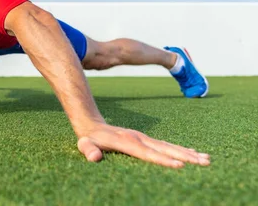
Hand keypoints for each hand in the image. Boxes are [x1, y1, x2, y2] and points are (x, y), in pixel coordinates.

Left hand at [77, 123, 210, 167]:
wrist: (92, 125)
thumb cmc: (89, 140)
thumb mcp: (85, 145)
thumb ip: (88, 151)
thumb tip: (94, 157)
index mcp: (126, 142)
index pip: (148, 153)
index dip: (163, 160)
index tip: (180, 166)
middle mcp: (139, 138)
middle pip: (165, 149)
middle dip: (185, 156)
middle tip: (205, 163)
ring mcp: (143, 137)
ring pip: (169, 146)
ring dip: (188, 153)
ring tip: (206, 159)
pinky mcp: (146, 139)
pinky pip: (166, 145)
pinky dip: (180, 149)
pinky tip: (192, 153)